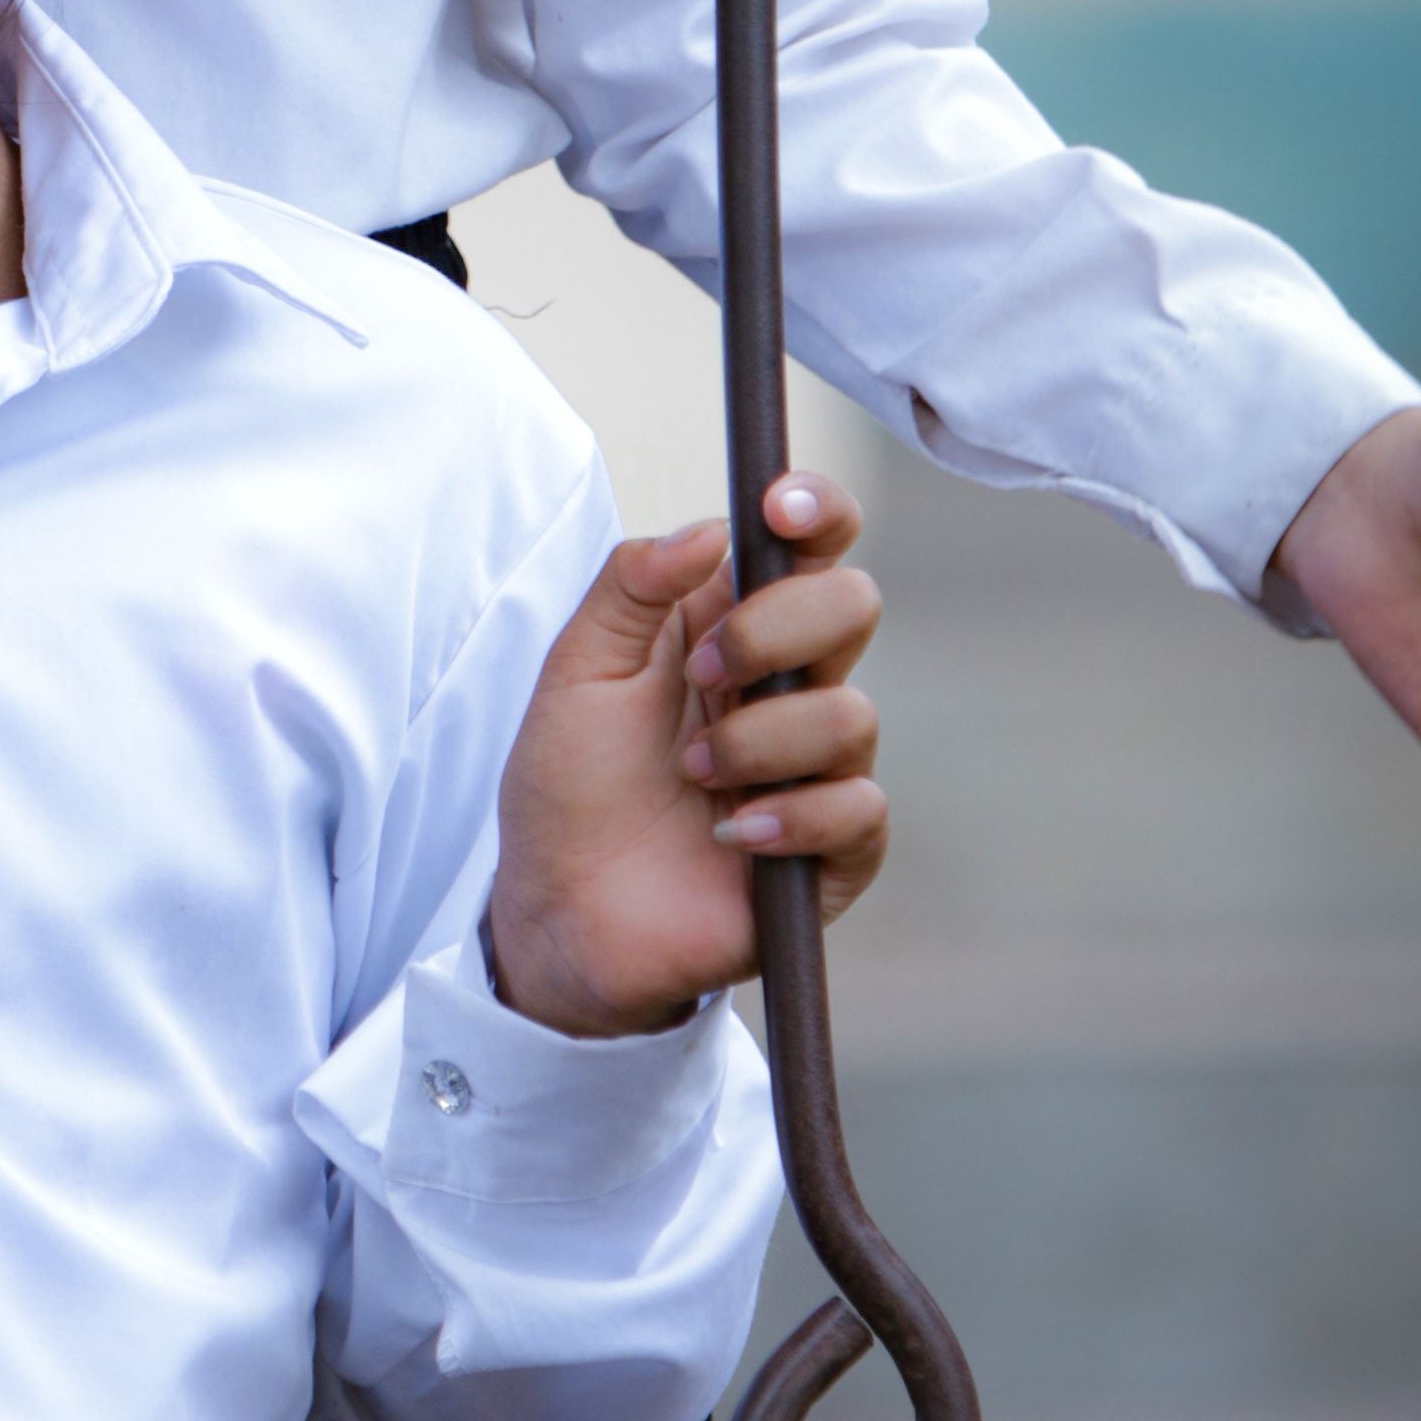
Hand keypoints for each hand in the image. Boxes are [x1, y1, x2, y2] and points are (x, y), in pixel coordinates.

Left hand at [488, 475, 885, 1041]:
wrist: (560, 911)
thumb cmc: (568, 786)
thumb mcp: (578, 670)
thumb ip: (633, 586)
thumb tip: (713, 528)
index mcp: (731, 627)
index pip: (811, 547)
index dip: (819, 512)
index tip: (781, 509)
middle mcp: (787, 686)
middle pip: (854, 605)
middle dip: (778, 628)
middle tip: (702, 674)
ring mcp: (815, 769)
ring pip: (854, 715)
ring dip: (760, 742)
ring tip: (692, 779)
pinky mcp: (830, 853)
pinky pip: (860, 810)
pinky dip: (793, 816)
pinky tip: (733, 835)